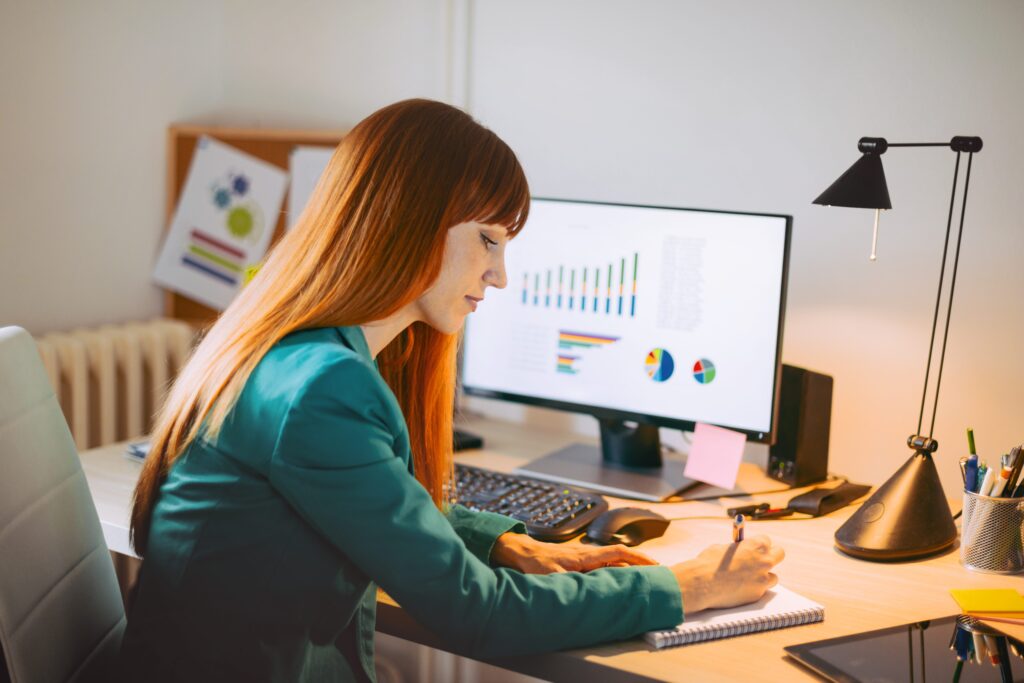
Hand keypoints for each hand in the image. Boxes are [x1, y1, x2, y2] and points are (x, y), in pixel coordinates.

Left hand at [491, 532, 657, 573]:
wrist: (522, 552)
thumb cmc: (535, 562)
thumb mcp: (552, 576)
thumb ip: (569, 583)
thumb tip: (584, 593)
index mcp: (586, 556)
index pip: (619, 553)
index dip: (639, 558)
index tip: (654, 565)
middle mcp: (588, 554)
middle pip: (621, 557)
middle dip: (639, 564)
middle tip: (656, 576)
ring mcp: (584, 557)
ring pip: (613, 560)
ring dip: (628, 567)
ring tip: (641, 579)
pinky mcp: (579, 561)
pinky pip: (603, 564)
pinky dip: (614, 570)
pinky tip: (616, 579)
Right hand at [671, 535, 784, 613]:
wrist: (702, 582)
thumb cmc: (709, 562)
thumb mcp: (723, 548)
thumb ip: (737, 550)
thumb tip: (740, 552)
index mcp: (756, 545)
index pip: (767, 540)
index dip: (758, 544)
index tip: (752, 548)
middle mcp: (764, 561)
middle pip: (779, 554)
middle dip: (771, 555)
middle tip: (761, 559)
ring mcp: (763, 579)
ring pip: (773, 577)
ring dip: (764, 576)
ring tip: (749, 578)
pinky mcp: (757, 594)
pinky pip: (761, 590)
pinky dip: (754, 589)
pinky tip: (740, 588)